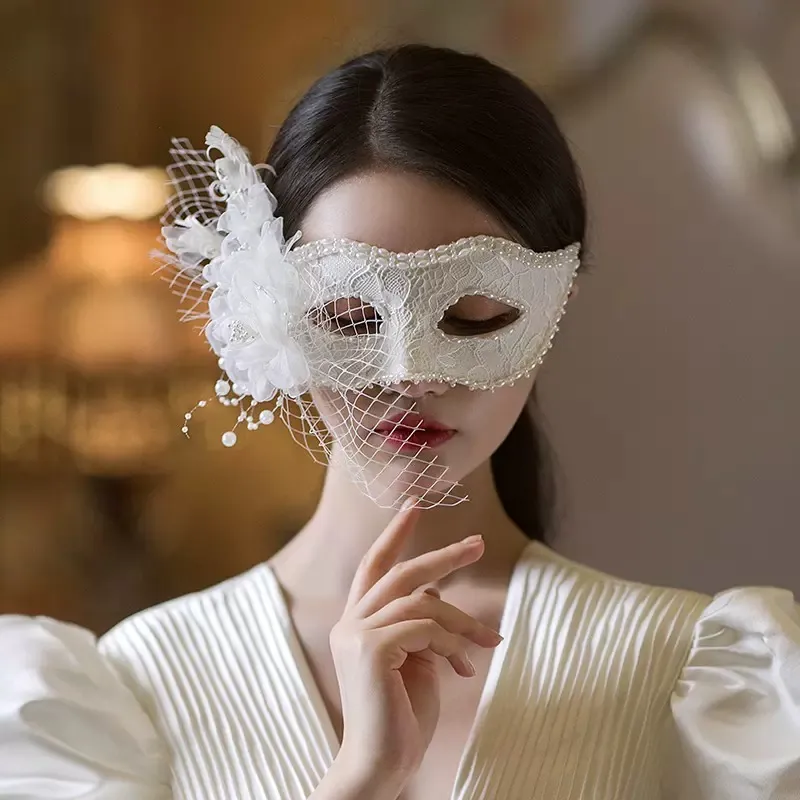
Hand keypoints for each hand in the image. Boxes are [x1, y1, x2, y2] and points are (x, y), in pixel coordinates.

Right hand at [324, 502, 503, 796]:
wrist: (381, 765)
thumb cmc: (402, 718)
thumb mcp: (416, 660)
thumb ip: (419, 624)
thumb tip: (435, 592)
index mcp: (355, 623)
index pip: (373, 566)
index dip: (394, 534)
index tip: (415, 506)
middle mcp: (349, 623)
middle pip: (401, 572)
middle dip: (442, 555)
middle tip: (478, 542)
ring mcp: (356, 634)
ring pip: (422, 601)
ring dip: (463, 621)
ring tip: (488, 643)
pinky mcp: (371, 648)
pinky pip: (426, 628)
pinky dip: (453, 645)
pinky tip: (464, 671)